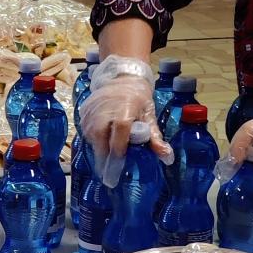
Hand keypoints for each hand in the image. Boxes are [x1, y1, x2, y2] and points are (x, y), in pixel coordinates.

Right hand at [81, 54, 171, 186]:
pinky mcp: (84, 110)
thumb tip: (168, 158)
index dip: (116, 159)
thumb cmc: (138, 97)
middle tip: (107, 176)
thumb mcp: (149, 116)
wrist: (122, 76)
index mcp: (123, 114)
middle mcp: (104, 112)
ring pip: (91, 138)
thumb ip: (155, 139)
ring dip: (98, 150)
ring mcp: (92, 111)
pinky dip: (92, 140)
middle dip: (104, 160)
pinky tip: (100, 144)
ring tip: (105, 161)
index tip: (114, 176)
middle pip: (101, 142)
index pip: (117, 141)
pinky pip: (85, 131)